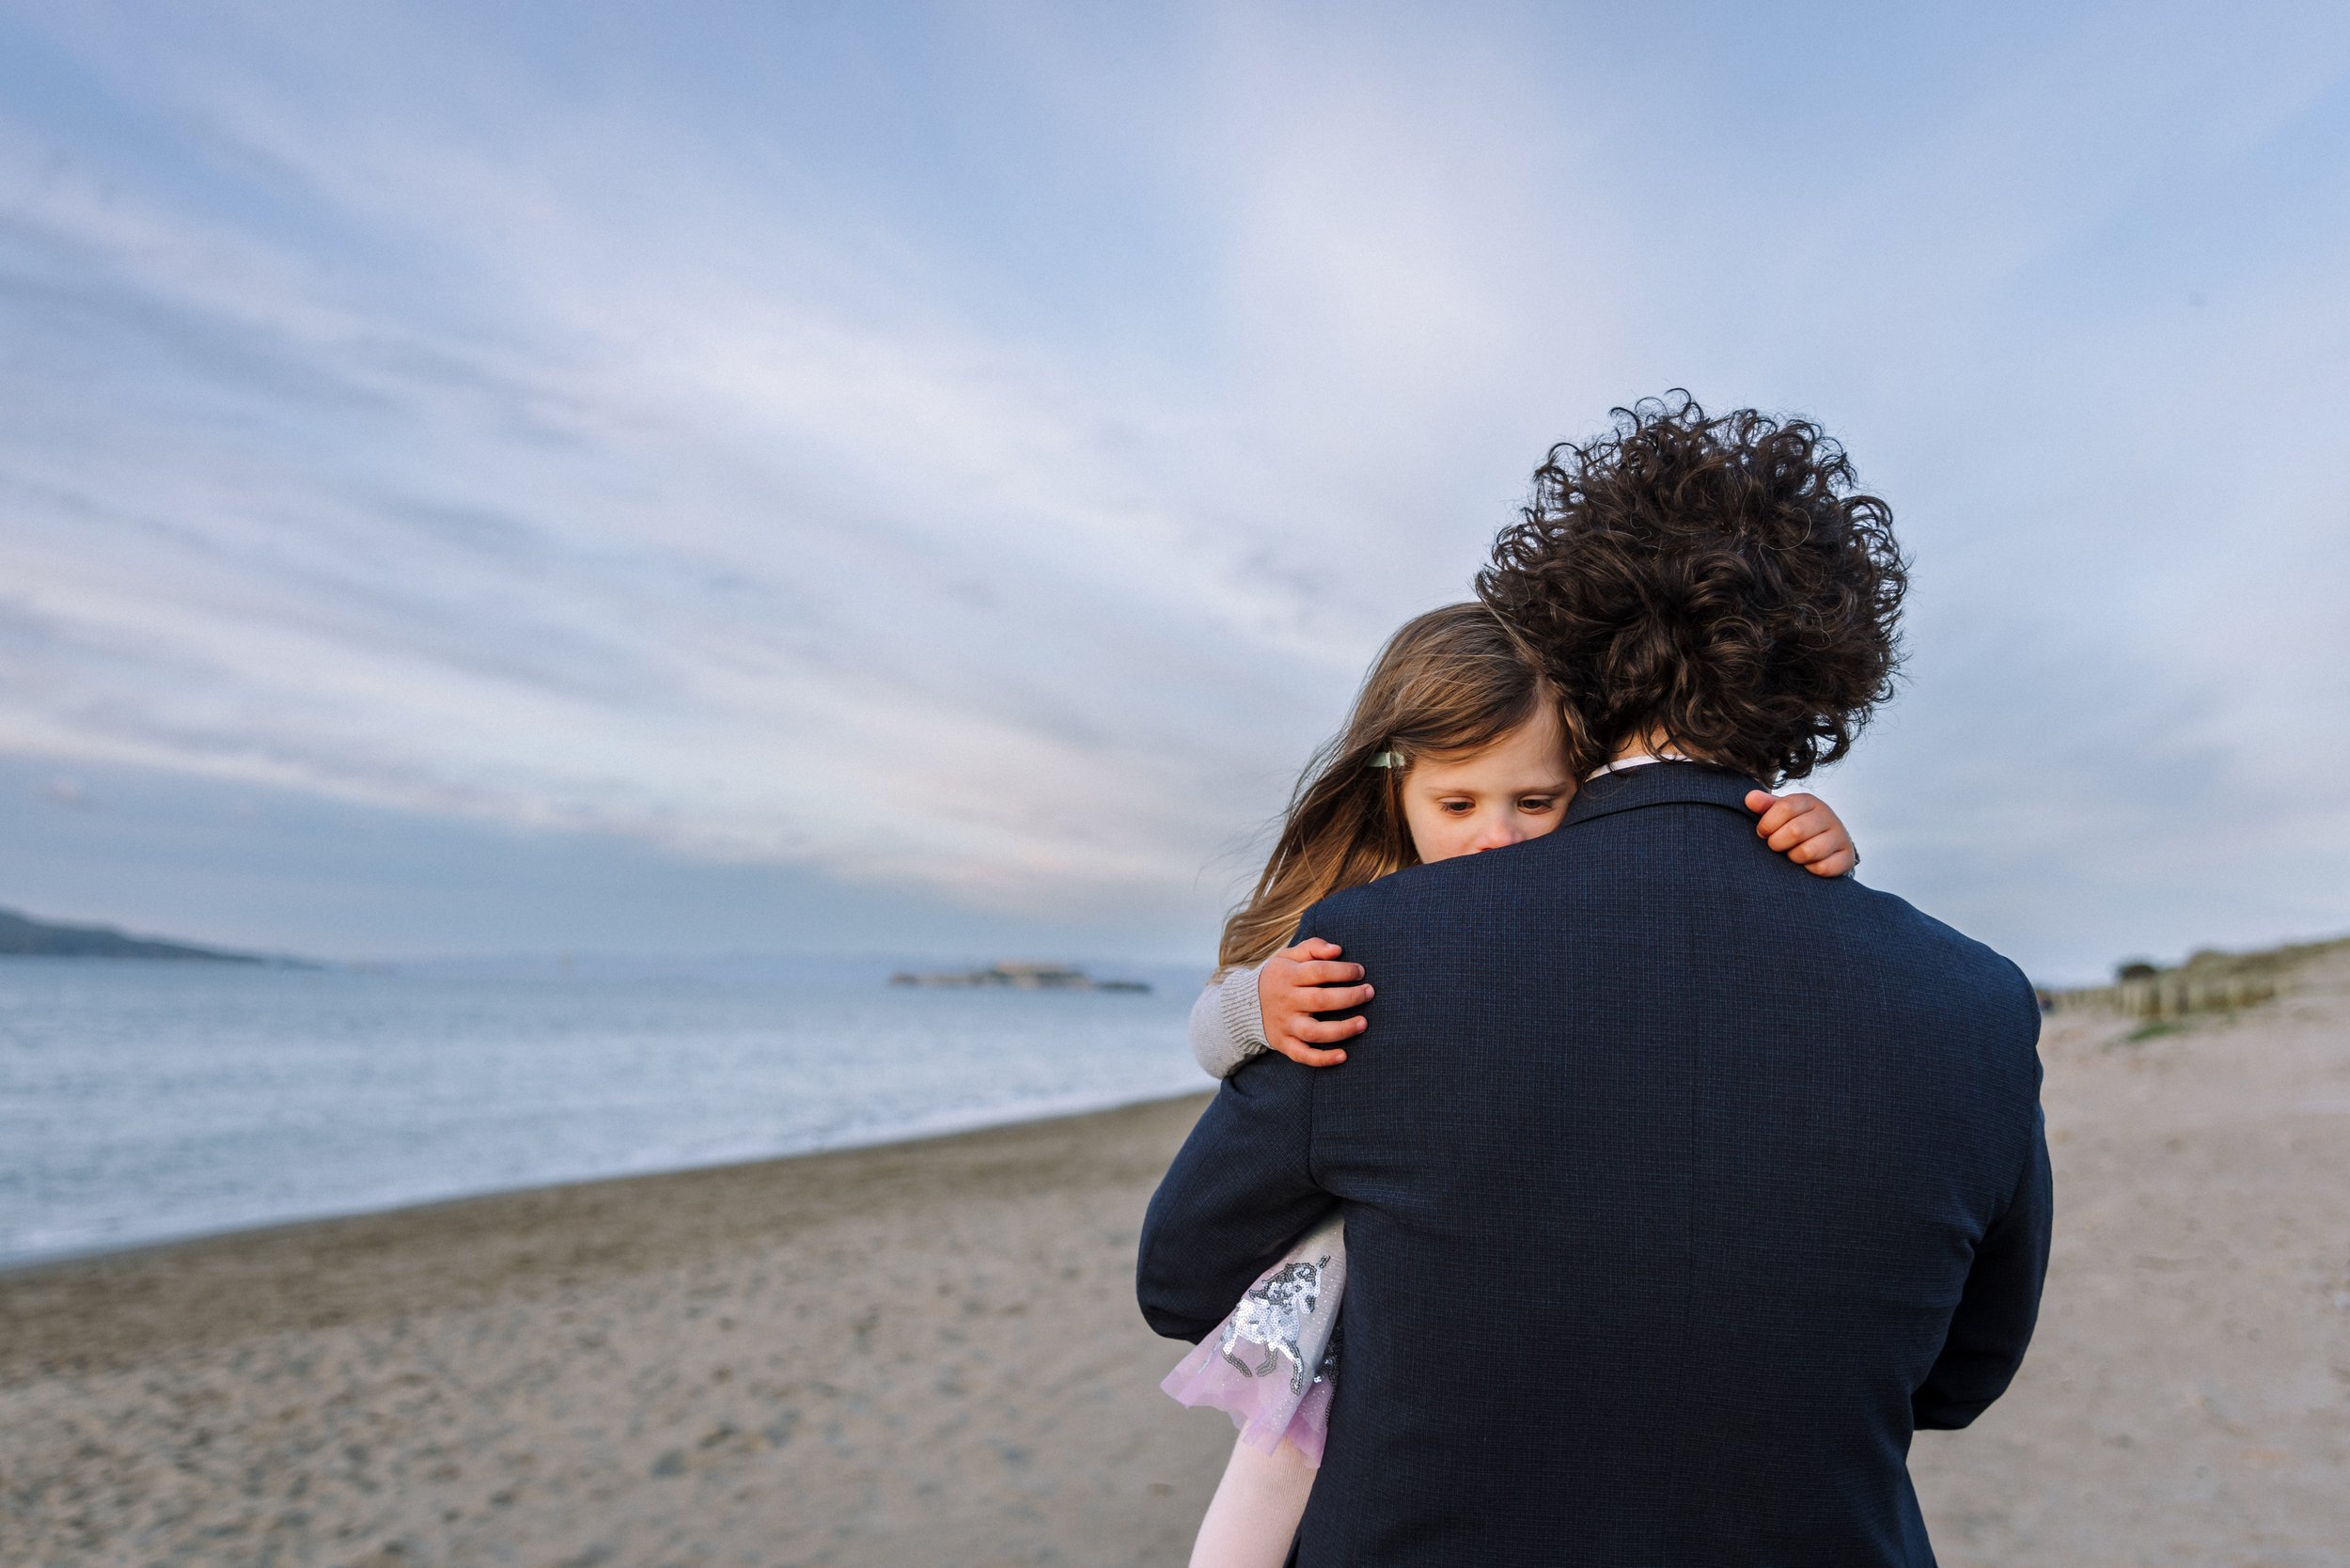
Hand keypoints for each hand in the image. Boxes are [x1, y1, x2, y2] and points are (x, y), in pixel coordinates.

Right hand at [1257, 938, 1373, 1066]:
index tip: (1360, 972)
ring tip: (1363, 1023)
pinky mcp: (1284, 1043)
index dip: (1342, 971)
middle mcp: (1287, 1001)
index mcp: (1288, 976)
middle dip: (1349, 997)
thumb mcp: (1288, 956)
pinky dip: (1322, 1059)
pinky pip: (1303, 1055)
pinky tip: (1343, 1056)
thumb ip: (1313, 948)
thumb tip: (1337, 949)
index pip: (1318, 971)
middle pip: (1320, 1000)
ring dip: (1341, 1029)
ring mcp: (1285, 1024)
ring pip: (1314, 1031)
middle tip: (1370, 992)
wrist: (1244, 1004)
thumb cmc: (1278, 977)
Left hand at [1745, 790, 1857, 877]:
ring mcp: (1839, 836)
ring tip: (1792, 854)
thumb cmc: (1797, 827)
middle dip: (1778, 843)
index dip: (1767, 824)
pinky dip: (1809, 870)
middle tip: (1775, 846)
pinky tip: (1807, 865)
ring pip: (1808, 852)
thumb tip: (1750, 799)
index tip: (1763, 833)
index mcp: (1809, 802)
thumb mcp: (1781, 813)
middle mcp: (1827, 816)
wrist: (1828, 844)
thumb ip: (1765, 806)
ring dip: (1793, 857)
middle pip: (1796, 831)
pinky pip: (1822, 868)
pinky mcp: (1846, 857)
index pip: (1785, 807)